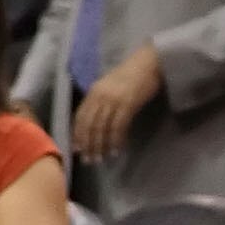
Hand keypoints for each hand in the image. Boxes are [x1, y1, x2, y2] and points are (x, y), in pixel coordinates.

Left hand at [71, 44, 163, 161]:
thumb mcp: (109, 87)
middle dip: (87, 144)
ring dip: (100, 146)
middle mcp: (100, 95)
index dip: (77, 134)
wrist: (147, 64)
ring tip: (101, 159)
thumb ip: (99, 102)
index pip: (80, 116)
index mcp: (93, 91)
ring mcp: (113, 100)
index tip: (77, 149)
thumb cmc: (129, 77)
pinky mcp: (128, 104)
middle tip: (88, 160)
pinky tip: (116, 150)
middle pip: (89, 124)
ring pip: (102, 127)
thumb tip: (92, 124)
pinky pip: (118, 127)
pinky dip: (116, 141)